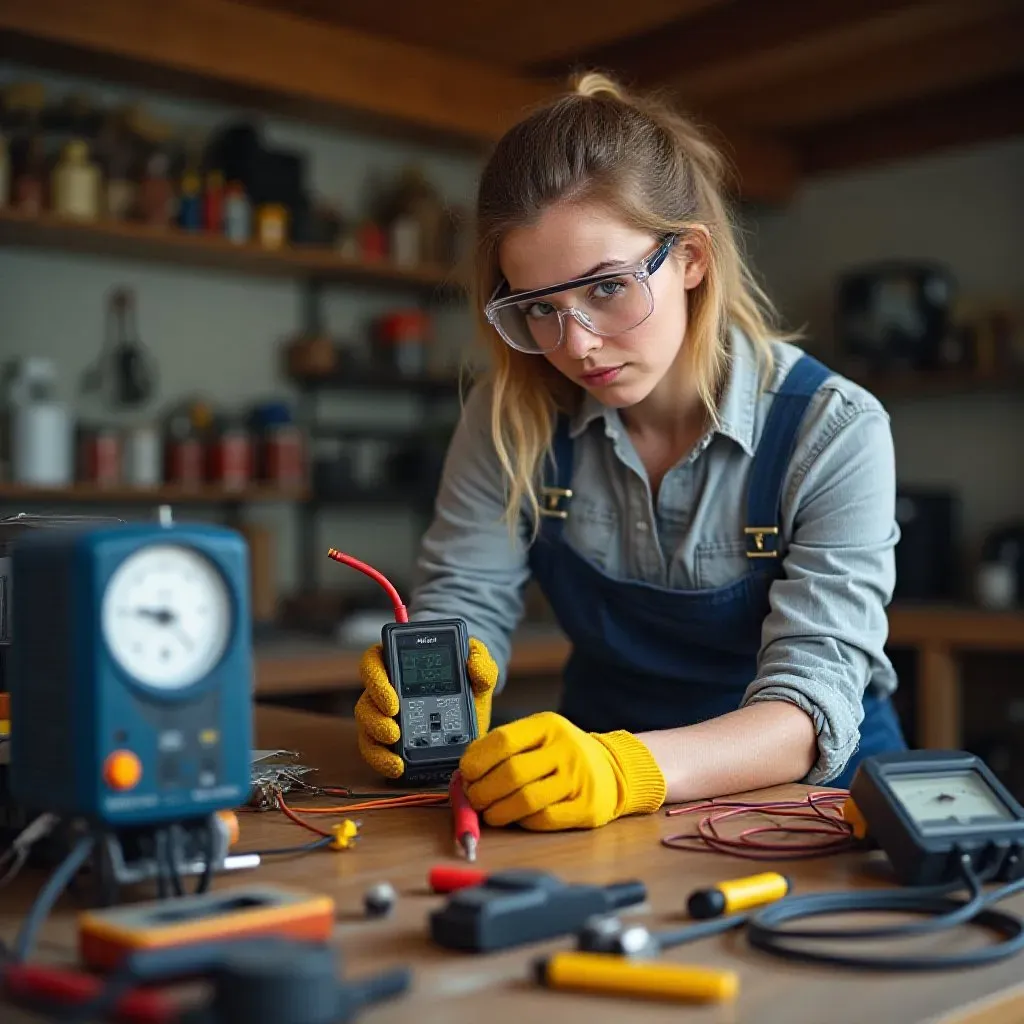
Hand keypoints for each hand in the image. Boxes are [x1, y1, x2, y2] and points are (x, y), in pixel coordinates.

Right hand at [354, 637, 499, 778]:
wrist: (474, 715)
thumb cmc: (469, 684)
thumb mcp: (479, 670)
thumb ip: (481, 662)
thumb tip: (473, 663)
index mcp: (401, 662)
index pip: (374, 661)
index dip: (375, 677)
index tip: (393, 698)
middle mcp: (386, 688)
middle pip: (367, 696)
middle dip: (375, 714)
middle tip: (394, 728)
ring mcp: (384, 715)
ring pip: (366, 724)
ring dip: (376, 736)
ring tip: (396, 744)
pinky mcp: (387, 740)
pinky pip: (374, 750)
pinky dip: (382, 759)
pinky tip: (397, 766)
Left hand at [459, 711, 666, 830]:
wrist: (613, 770)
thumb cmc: (563, 755)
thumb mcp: (540, 738)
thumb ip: (506, 750)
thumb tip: (465, 773)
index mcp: (548, 725)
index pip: (503, 739)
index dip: (476, 759)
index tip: (465, 773)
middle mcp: (565, 748)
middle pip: (511, 773)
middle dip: (483, 790)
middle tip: (473, 798)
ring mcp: (578, 778)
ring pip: (525, 799)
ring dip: (498, 811)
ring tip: (489, 812)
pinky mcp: (586, 808)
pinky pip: (543, 819)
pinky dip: (522, 821)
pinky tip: (516, 818)